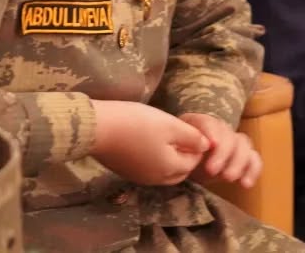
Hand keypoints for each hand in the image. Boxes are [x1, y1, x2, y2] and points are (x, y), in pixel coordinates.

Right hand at [91, 100, 209, 185]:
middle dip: (185, 154)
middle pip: (181, 170)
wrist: (97, 129)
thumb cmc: (137, 123)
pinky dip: (154, 158)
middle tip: (178, 132)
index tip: (188, 127)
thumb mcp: (170, 125)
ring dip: (169, 157)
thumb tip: (207, 146)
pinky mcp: (127, 173)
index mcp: (171, 169)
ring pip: (165, 171)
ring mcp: (140, 178)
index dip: (196, 144)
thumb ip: (192, 137)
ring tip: (163, 135)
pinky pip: (149, 169)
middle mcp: (157, 179)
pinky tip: (146, 141)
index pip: (195, 161)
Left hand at [180, 112, 261, 188]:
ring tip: (228, 179)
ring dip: (238, 162)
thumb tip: (193, 150)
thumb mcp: (173, 152)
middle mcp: (220, 130)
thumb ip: (182, 148)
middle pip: (228, 135)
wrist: (183, 168)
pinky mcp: (243, 158)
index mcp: (199, 124)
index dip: (212, 132)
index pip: (208, 123)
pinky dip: (253, 170)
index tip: (211, 145)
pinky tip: (246, 184)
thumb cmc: (177, 158)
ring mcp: (234, 143)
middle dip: (223, 153)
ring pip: (244, 145)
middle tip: (213, 170)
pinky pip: (254, 160)